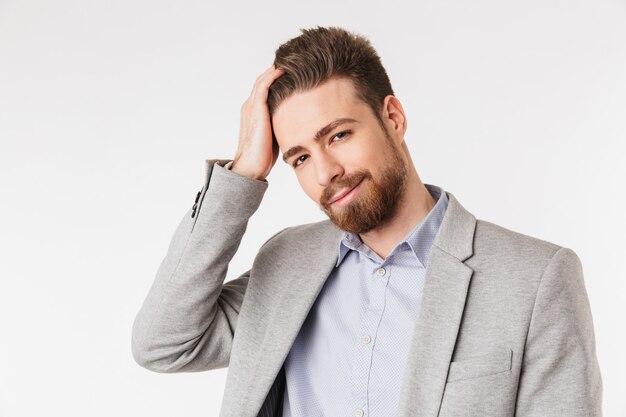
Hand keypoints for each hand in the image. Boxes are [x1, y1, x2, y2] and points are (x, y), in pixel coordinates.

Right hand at [231, 65, 284, 180]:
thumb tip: (301, 121)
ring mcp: (252, 106)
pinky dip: (274, 75)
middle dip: (278, 70)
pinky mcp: (256, 109)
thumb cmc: (263, 156)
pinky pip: (264, 85)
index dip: (278, 79)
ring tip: (291, 59)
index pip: (265, 89)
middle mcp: (250, 105)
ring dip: (276, 68)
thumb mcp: (276, 134)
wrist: (251, 167)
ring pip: (263, 79)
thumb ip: (283, 123)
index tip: (293, 72)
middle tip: (295, 61)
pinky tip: (285, 69)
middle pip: (264, 80)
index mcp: (254, 112)